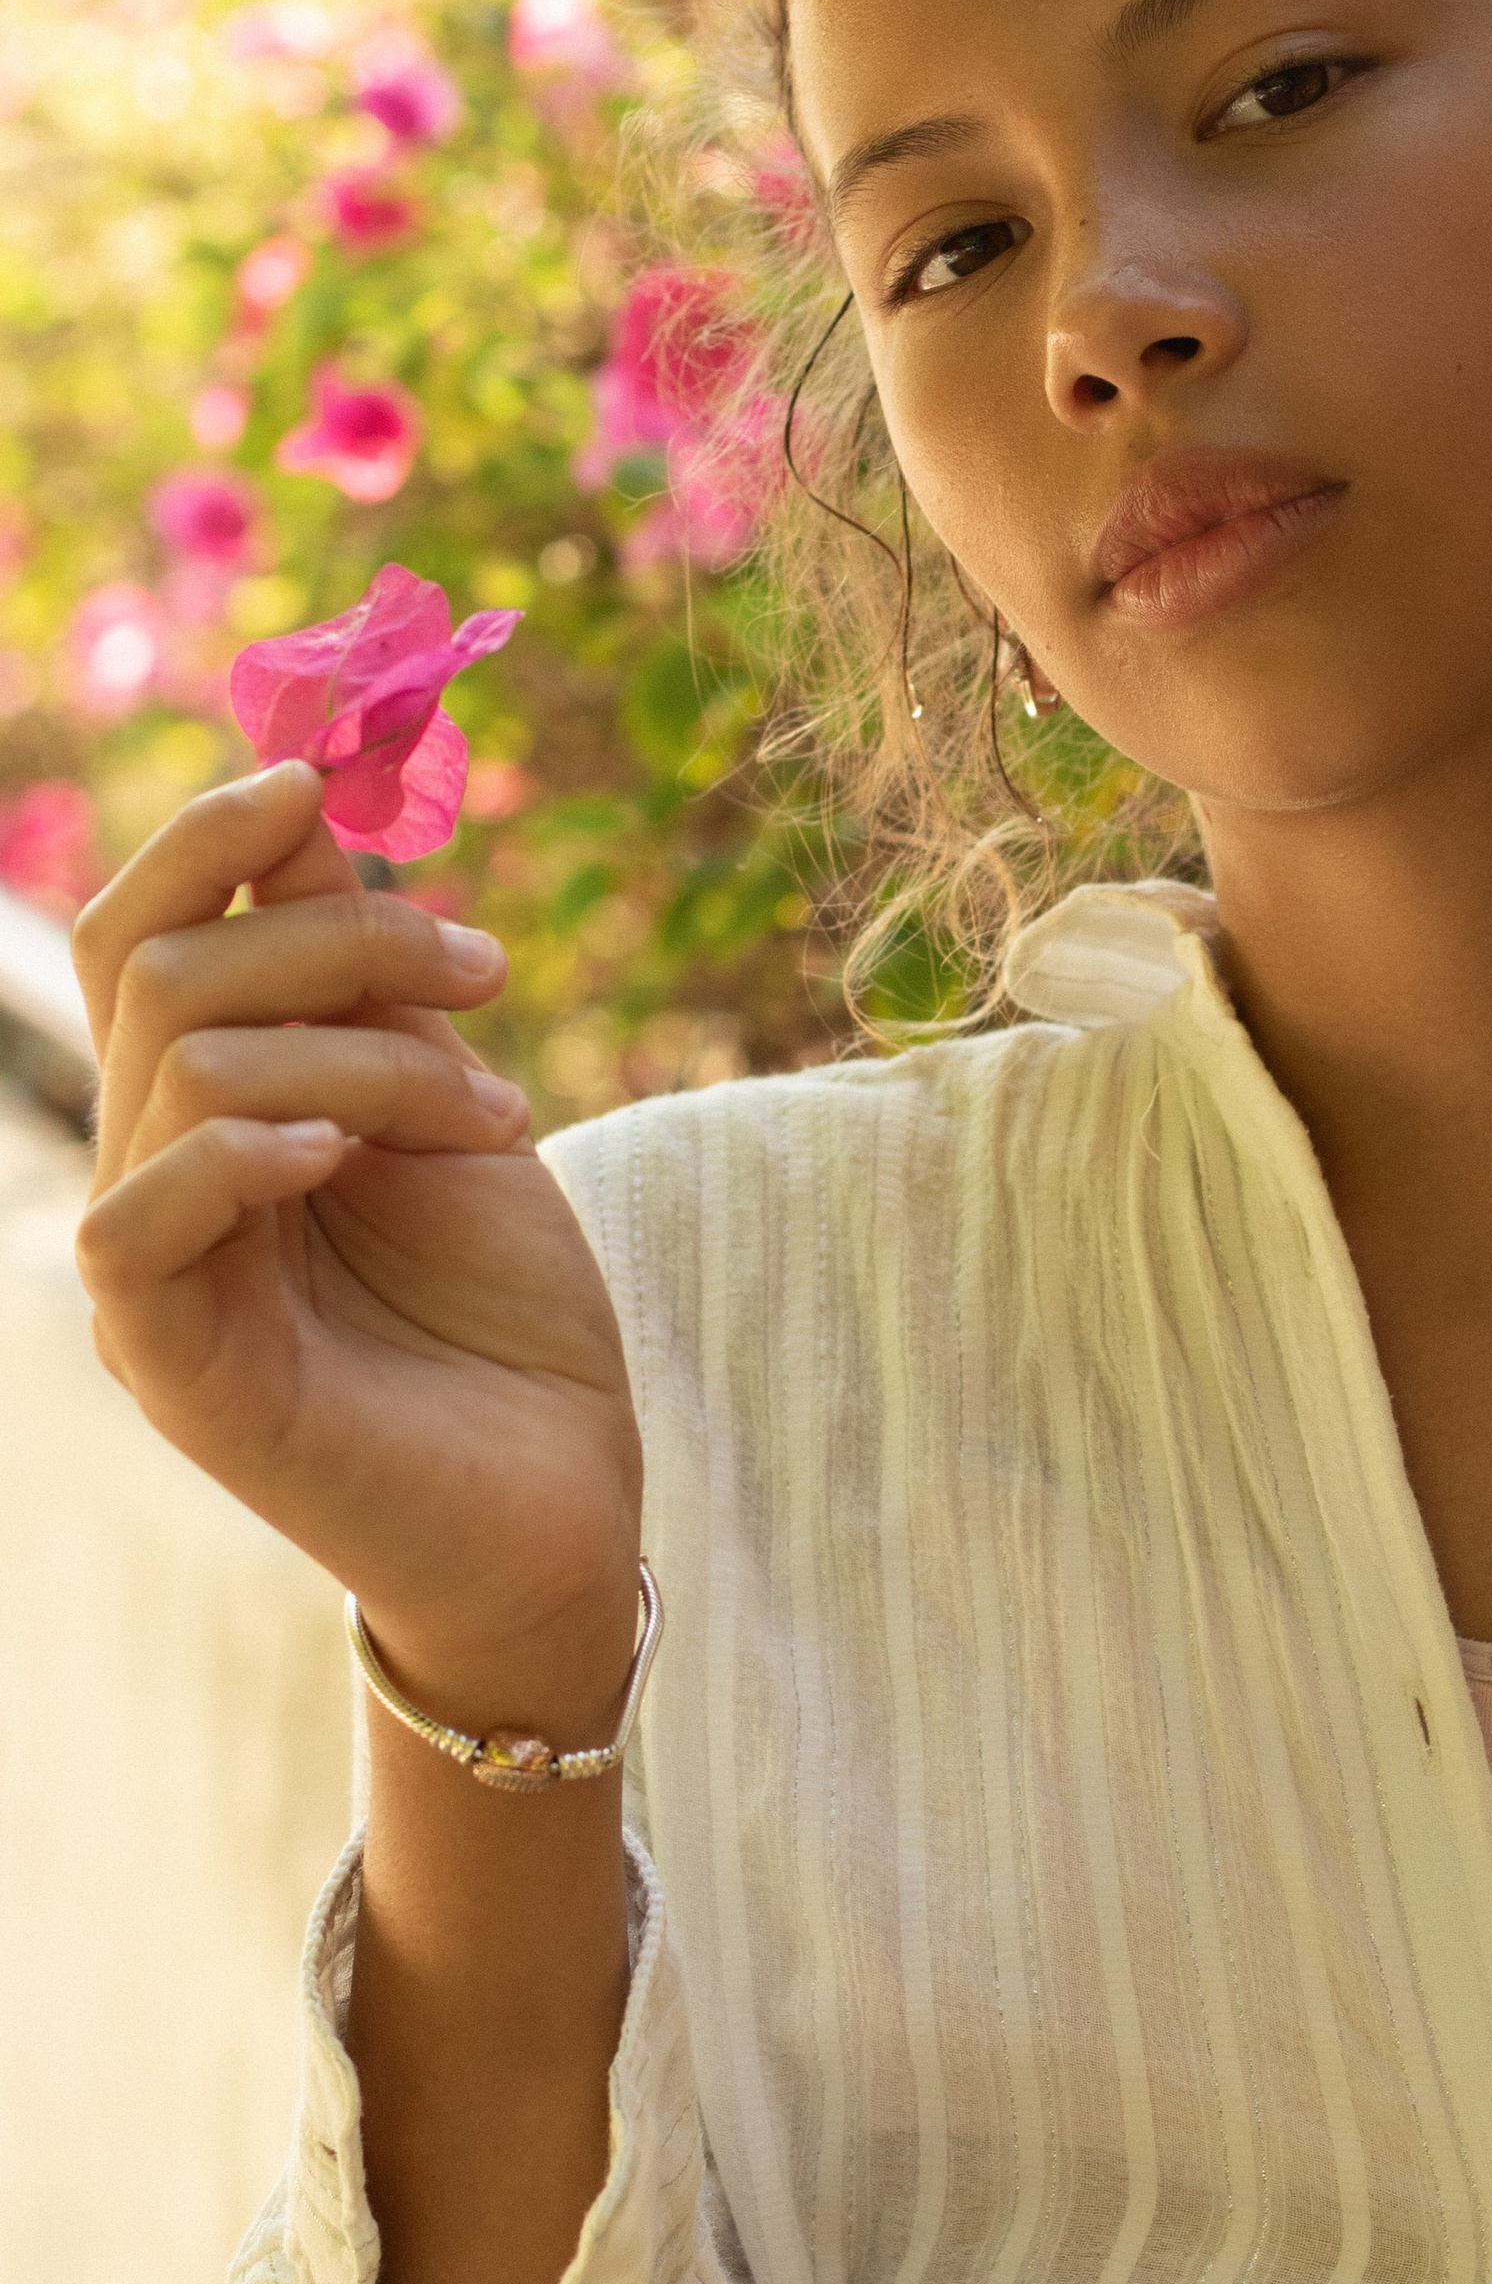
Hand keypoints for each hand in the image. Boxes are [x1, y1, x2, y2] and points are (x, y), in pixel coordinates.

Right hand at [74, 764, 643, 1728]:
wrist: (561, 1502)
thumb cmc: (504, 1312)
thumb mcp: (445, 1101)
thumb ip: (365, 980)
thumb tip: (307, 805)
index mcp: (205, 1107)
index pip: (138, 932)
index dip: (211, 835)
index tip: (326, 781)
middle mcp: (154, 1176)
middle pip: (163, 971)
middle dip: (344, 937)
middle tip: (492, 974)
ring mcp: (152, 1275)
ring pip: (186, 1064)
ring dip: (372, 1057)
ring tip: (501, 1119)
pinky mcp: (171, 1368)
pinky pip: (138, 1222)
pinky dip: (244, 1152)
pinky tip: (343, 1158)